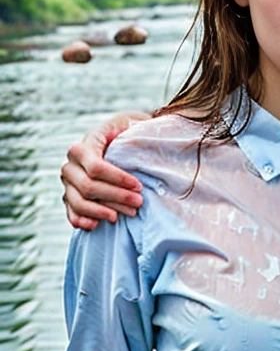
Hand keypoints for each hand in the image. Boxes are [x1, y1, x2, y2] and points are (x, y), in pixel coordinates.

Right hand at [60, 112, 147, 229]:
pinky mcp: (71, 196)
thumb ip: (134, 135)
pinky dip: (81, 220)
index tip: (139, 186)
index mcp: (86, 144)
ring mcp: (69, 181)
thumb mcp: (135, 126)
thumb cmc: (132, 133)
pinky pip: (71, 211)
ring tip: (128, 214)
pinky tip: (96, 225)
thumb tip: (139, 147)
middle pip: (87, 186)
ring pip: (79, 201)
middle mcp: (72, 163)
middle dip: (116, 197)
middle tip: (139, 202)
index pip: (95, 166)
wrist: (124, 140)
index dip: (117, 179)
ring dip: (102, 211)